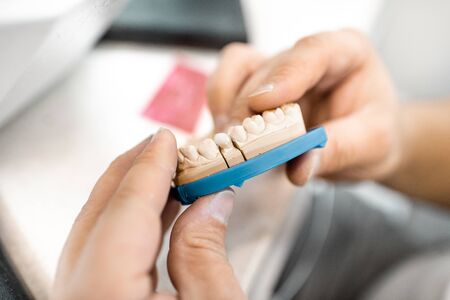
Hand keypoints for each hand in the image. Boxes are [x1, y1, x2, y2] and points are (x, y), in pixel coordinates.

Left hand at [52, 129, 244, 299]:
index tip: (167, 140)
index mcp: (105, 294)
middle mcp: (79, 296)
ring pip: (95, 232)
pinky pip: (99, 254)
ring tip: (163, 175)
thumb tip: (211, 202)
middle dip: (132, 172)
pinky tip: (154, 214)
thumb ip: (206, 251)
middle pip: (99, 215)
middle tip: (161, 147)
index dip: (150, 168)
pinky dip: (126, 226)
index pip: (126, 211)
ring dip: (130, 198)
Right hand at [208, 29, 400, 183]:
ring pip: (238, 69)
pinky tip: (223, 137)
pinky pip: (227, 85)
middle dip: (248, 108)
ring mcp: (278, 71)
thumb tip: (298, 167)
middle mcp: (306, 57)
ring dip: (226, 105)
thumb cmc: (373, 135)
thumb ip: (339, 151)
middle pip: (267, 69)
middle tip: (240, 144)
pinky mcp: (257, 89)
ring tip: (228, 141)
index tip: (263, 103)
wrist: (362, 145)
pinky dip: (218, 110)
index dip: (285, 75)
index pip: (313, 52)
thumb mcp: (372, 145)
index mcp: (346, 53)